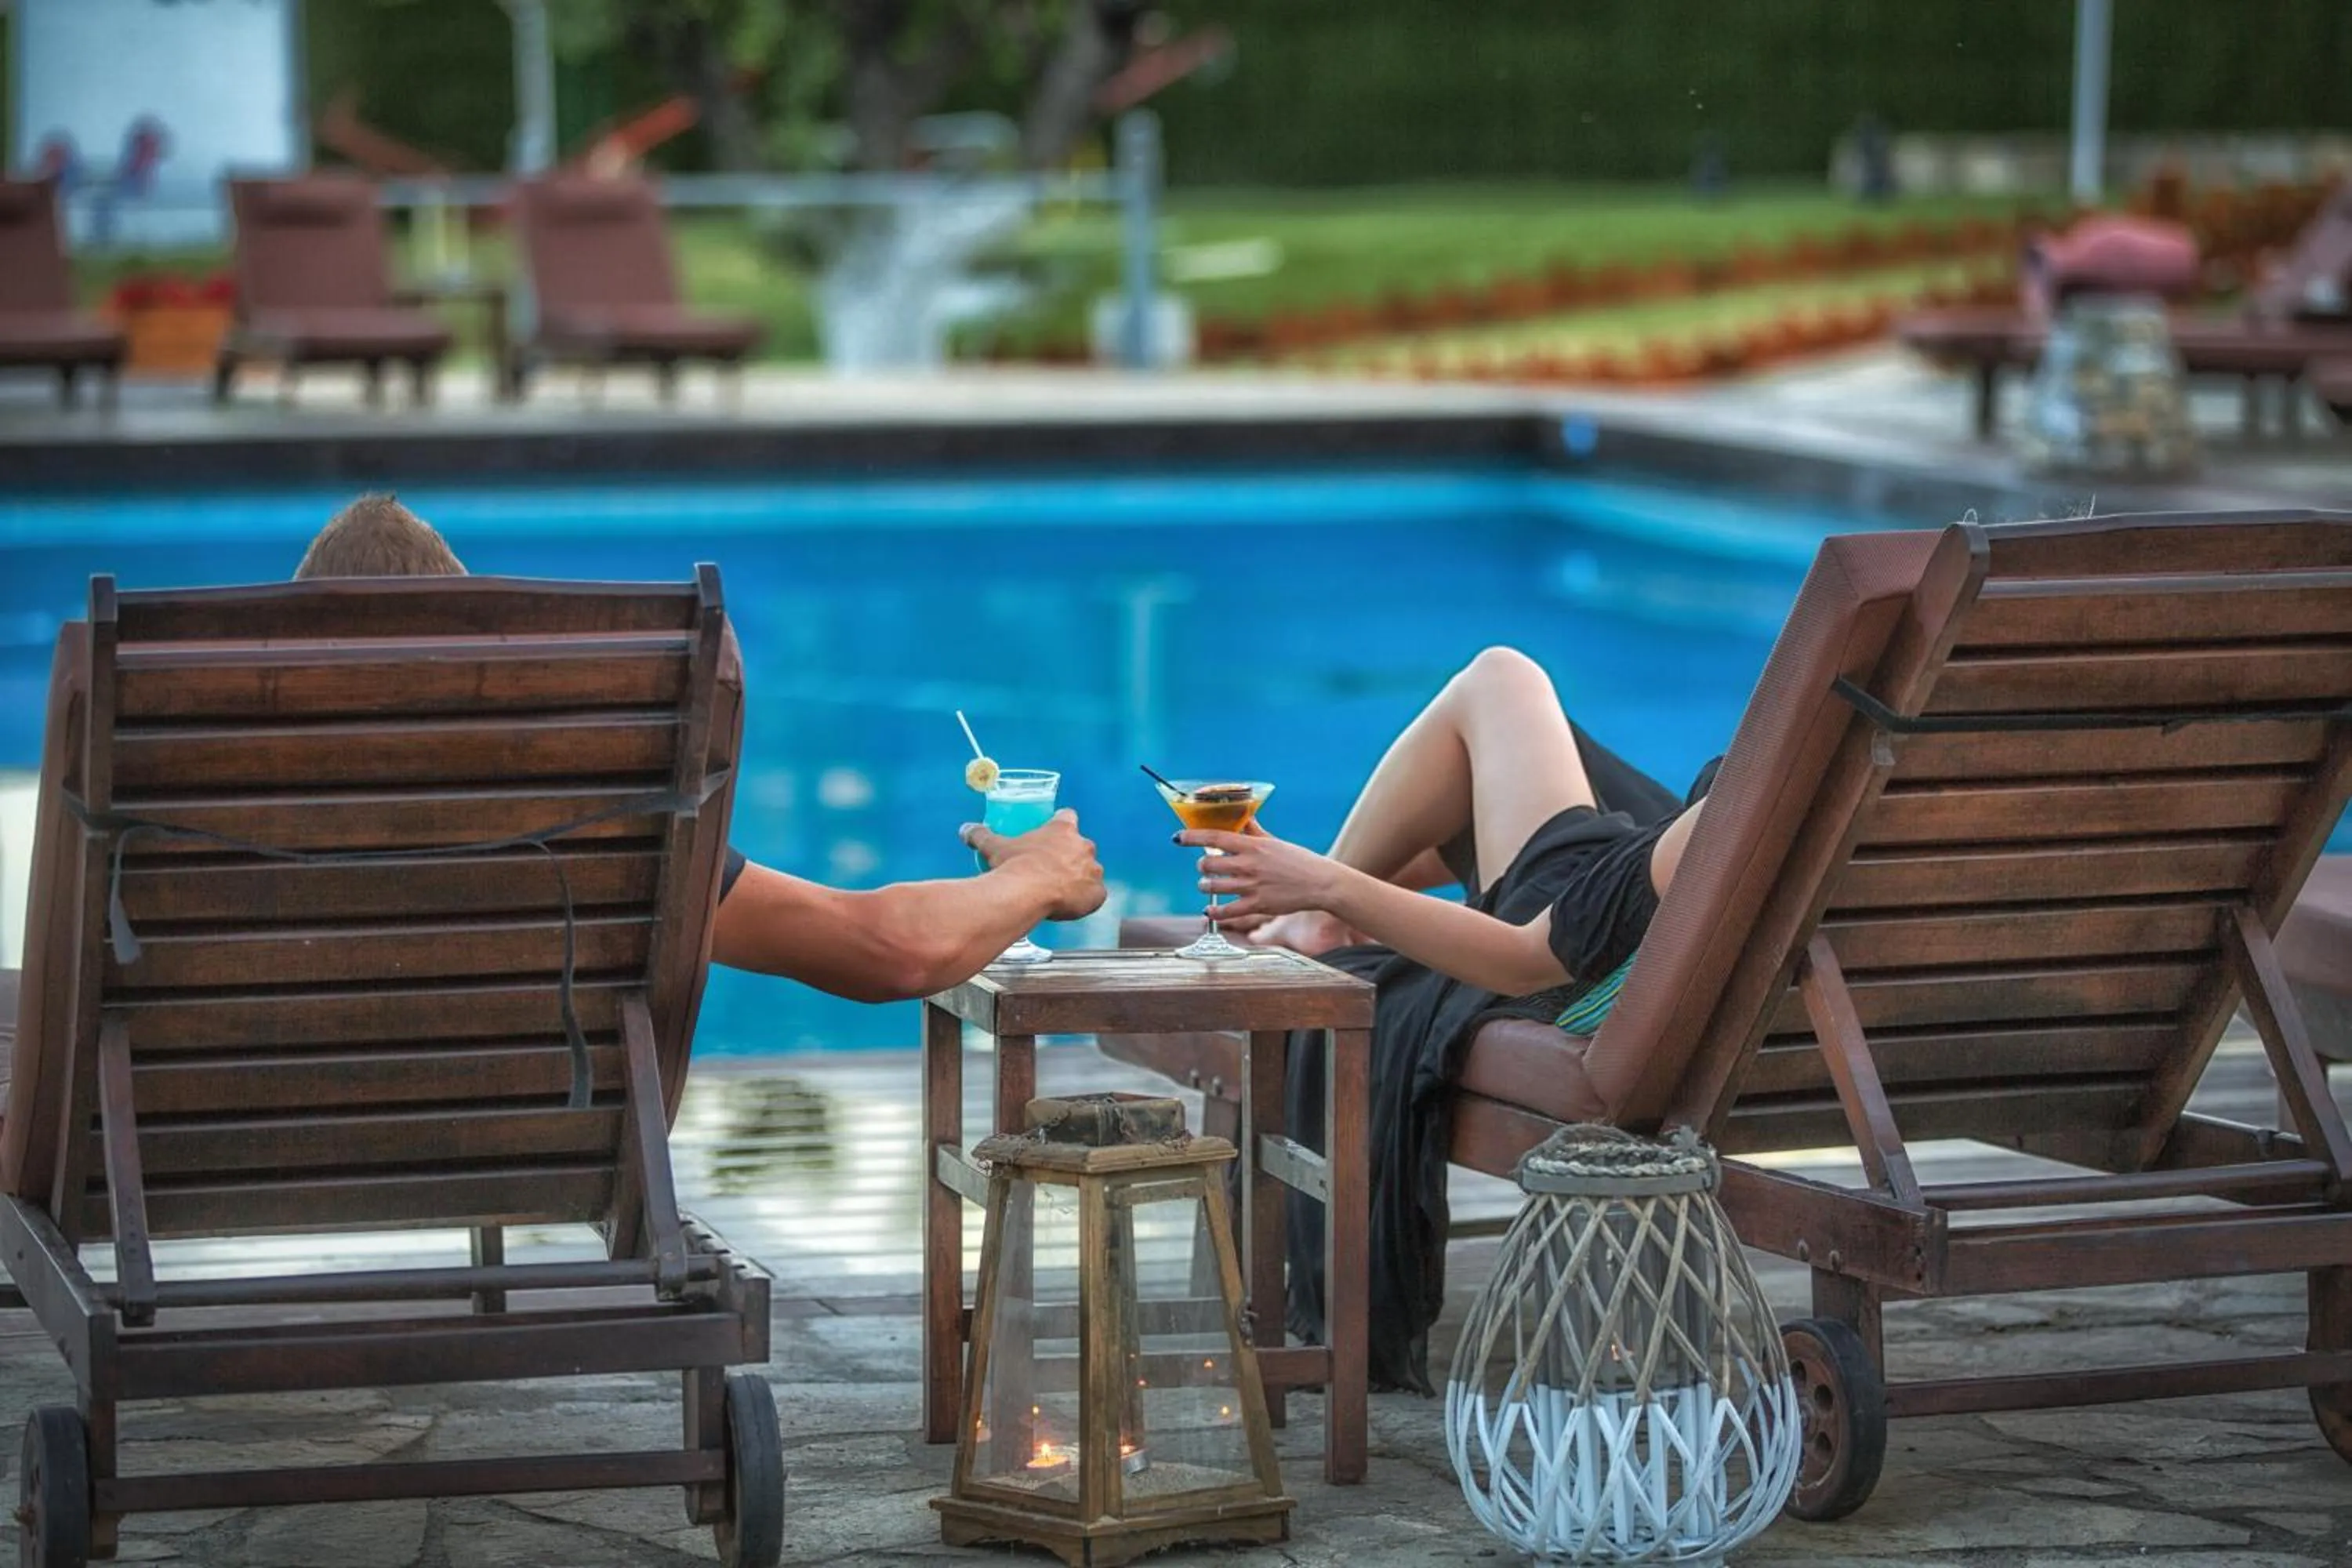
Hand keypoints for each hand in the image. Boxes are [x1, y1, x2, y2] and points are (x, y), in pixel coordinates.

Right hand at [964, 809, 1106, 921]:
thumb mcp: (995, 847)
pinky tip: (1070, 907)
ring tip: (1059, 892)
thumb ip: (981, 835)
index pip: (1067, 817)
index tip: (1053, 835)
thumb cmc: (1013, 865)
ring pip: (1090, 872)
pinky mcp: (1097, 893)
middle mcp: (1083, 846)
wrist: (1027, 893)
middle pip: (1081, 847)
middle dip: (1070, 857)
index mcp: (1062, 829)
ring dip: (1079, 879)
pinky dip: (1086, 901)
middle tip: (1051, 870)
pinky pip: (1095, 896)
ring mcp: (1093, 870)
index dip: (1061, 825)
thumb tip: (964, 829)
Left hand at [1176, 827, 1336, 921]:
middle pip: (1208, 864)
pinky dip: (1213, 911)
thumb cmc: (1299, 860)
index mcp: (1253, 846)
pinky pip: (1226, 910)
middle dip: (1202, 866)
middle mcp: (1249, 865)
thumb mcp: (1274, 842)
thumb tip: (1243, 817)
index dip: (1192, 837)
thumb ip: (1254, 832)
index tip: (1178, 837)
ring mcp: (1252, 886)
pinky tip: (1209, 910)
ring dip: (1205, 886)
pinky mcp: (1257, 905)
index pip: (1214, 837)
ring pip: (1213, 887)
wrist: (1320, 883)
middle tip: (1204, 867)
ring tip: (1206, 885)